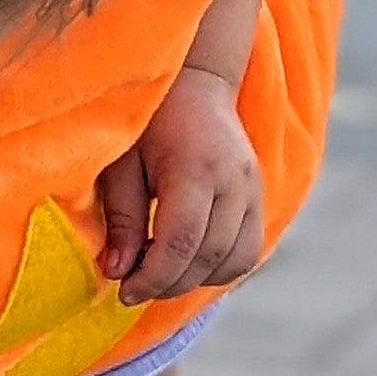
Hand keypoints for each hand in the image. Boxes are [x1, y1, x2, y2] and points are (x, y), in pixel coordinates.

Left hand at [97, 65, 263, 305]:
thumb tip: (117, 272)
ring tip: (160, 272)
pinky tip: (186, 261)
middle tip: (134, 286)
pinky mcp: (259, 198)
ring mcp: (253, 190)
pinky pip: (246, 252)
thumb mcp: (122, 165)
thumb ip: (122, 219)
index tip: (124, 292)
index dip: (152, 277)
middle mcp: (234, 181)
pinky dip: (217, 268)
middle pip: (207, 257)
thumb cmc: (150, 120)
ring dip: (194, 280)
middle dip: (168, 283)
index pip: (180, 243)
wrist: (196, 84)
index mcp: (196, 168)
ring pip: (234, 261)